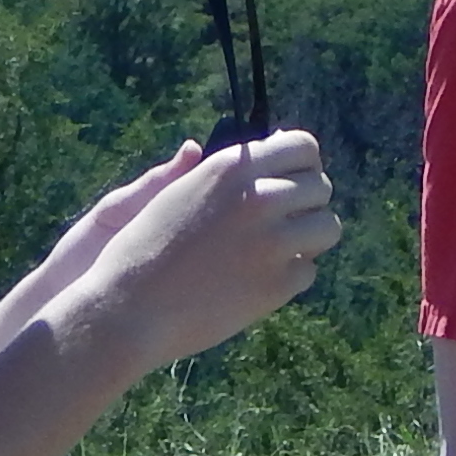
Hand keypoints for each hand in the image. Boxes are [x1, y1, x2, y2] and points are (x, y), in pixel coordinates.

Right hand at [65, 127, 339, 371]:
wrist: (127, 309)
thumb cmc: (143, 249)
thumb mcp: (177, 193)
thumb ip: (225, 172)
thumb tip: (265, 149)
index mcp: (232, 168)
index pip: (303, 147)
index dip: (304, 164)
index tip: (293, 181)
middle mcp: (259, 198)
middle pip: (320, 186)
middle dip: (307, 203)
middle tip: (285, 223)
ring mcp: (273, 242)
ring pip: (327, 227)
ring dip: (310, 238)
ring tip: (281, 251)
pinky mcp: (278, 284)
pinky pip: (309, 270)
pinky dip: (291, 277)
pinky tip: (259, 282)